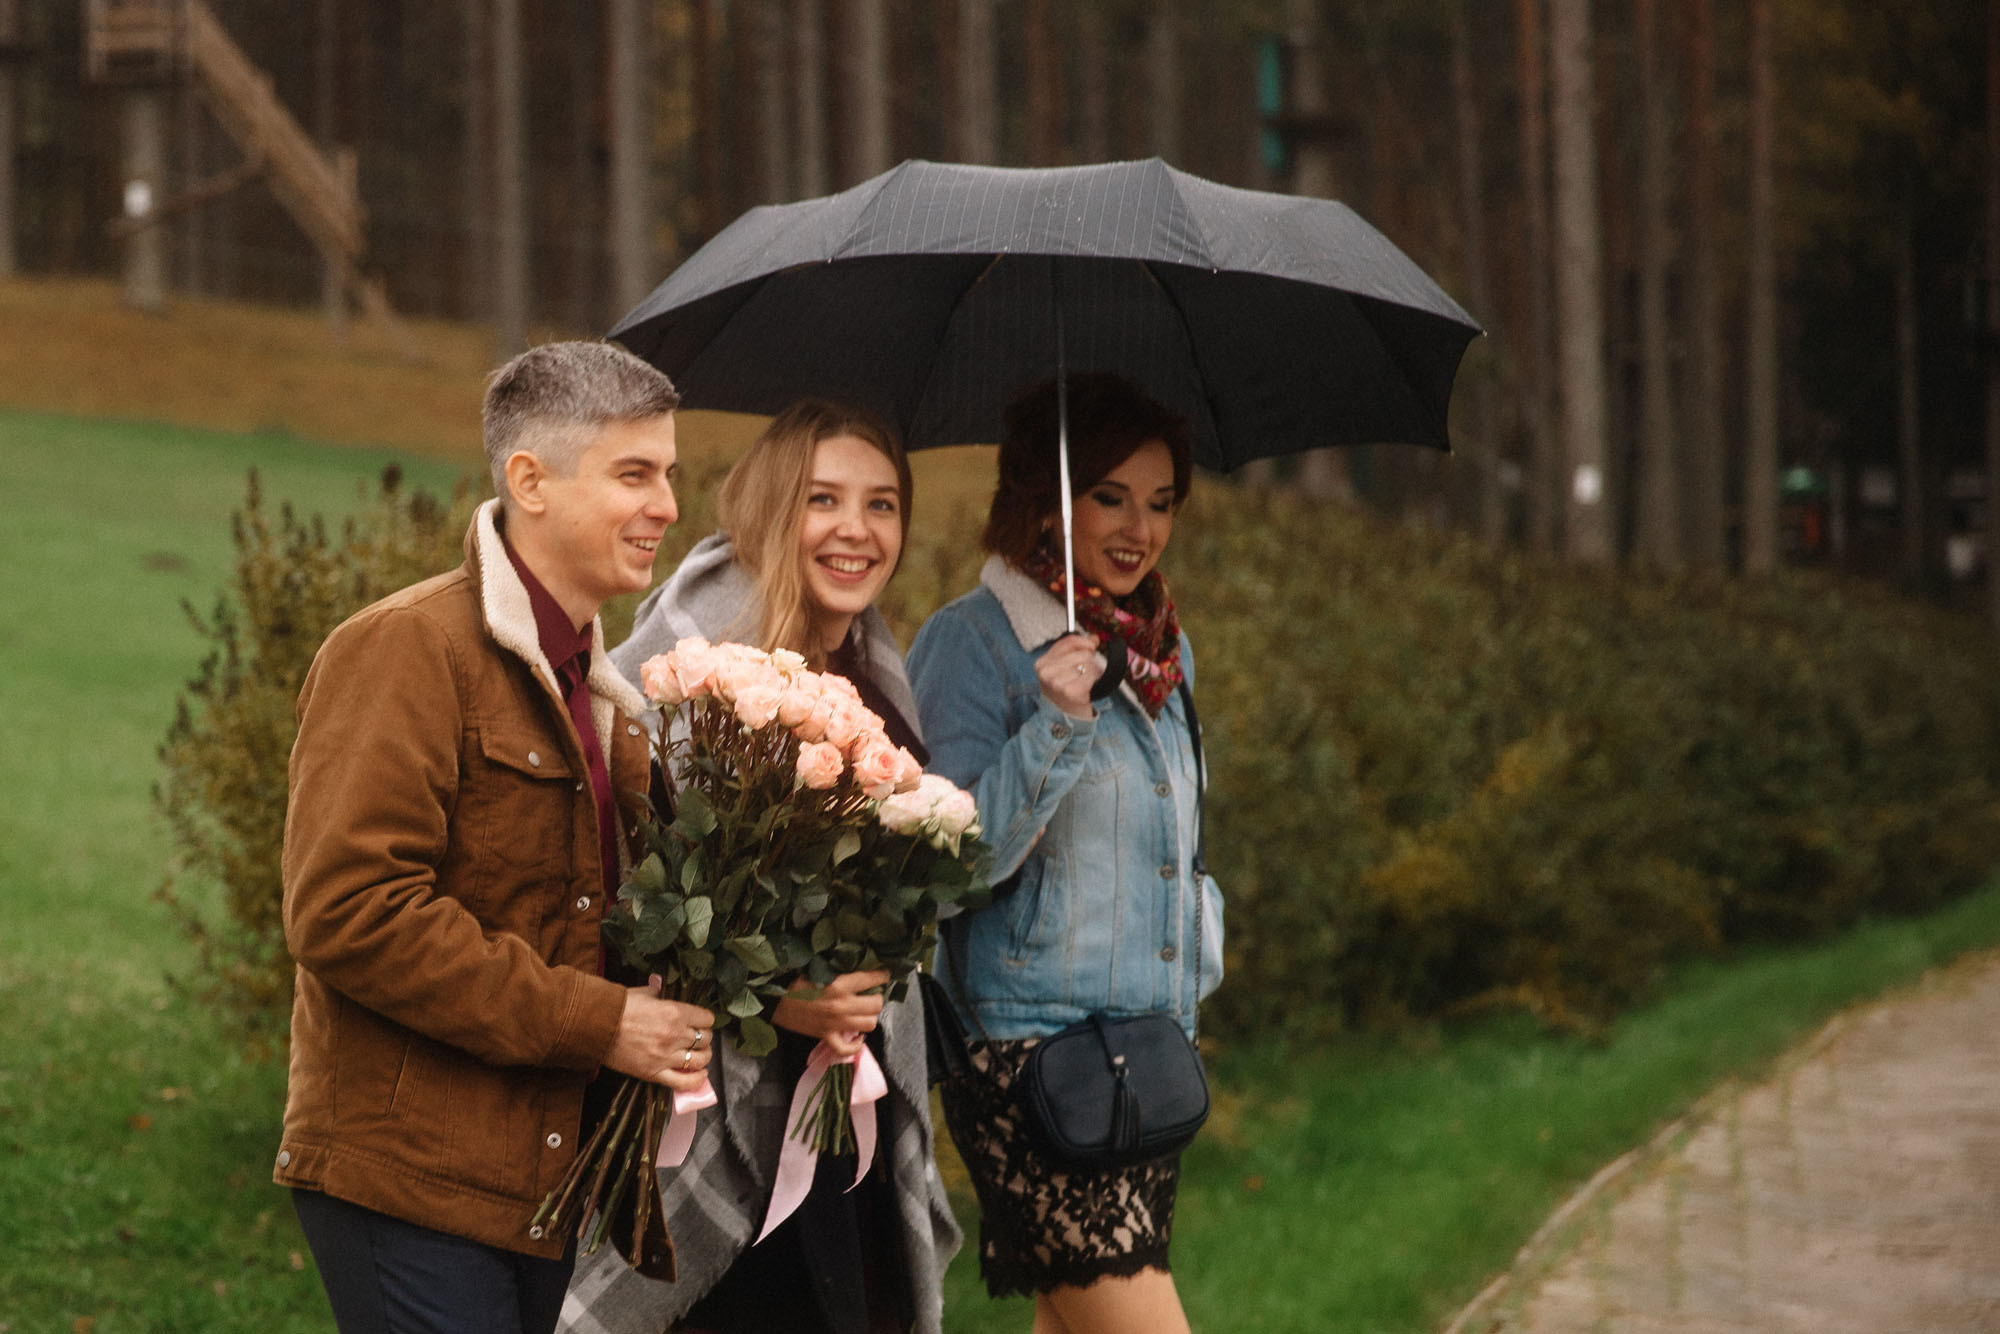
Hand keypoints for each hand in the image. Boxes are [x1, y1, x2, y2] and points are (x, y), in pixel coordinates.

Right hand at [602, 985, 716, 1090]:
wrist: (597, 1026)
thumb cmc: (619, 1007)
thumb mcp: (644, 992)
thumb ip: (661, 993)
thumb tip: (664, 990)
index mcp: (675, 1012)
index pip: (707, 1019)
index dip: (704, 1020)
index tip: (700, 1022)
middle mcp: (675, 1035)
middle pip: (705, 1039)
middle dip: (703, 1038)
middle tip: (696, 1038)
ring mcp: (666, 1056)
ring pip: (699, 1060)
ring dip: (702, 1057)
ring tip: (697, 1055)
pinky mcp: (654, 1073)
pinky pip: (684, 1082)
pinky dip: (696, 1080)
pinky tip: (700, 1075)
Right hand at [772, 970, 890, 1056]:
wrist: (775, 1000)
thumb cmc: (796, 980)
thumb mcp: (820, 967)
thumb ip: (841, 968)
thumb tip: (861, 962)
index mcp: (839, 984)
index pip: (873, 979)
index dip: (882, 975)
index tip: (883, 974)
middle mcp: (841, 1005)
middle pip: (876, 1004)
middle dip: (877, 998)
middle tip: (871, 994)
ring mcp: (835, 1023)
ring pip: (869, 1025)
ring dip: (869, 1018)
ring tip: (863, 1012)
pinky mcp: (826, 1036)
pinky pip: (848, 1049)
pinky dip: (856, 1045)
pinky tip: (857, 1037)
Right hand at [1036, 633, 1101, 719]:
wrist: (1064, 713)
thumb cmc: (1065, 687)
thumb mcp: (1063, 665)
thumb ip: (1076, 648)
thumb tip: (1093, 638)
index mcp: (1042, 663)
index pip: (1069, 641)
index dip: (1085, 641)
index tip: (1092, 645)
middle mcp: (1046, 672)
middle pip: (1082, 653)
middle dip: (1088, 660)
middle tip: (1084, 671)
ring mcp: (1057, 682)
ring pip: (1088, 663)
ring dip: (1091, 671)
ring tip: (1084, 680)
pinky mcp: (1070, 692)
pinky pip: (1091, 675)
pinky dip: (1093, 680)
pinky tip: (1087, 688)